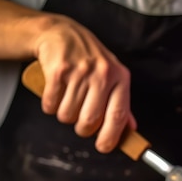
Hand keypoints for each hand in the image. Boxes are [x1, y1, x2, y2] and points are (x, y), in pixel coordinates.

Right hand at [33, 15, 136, 152]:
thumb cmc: (91, 60)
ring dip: (64, 115)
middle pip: (89, 121)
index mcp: (120, 78)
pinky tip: (56, 92)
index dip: (110, 137)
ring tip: (68, 99)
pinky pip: (51, 104)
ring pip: (67, 115)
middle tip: (80, 120)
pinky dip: (50, 104)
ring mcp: (79, 72)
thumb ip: (121, 105)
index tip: (103, 147)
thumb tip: (131, 130)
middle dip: (82, 128)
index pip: (118, 116)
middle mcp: (102, 74)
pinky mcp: (58, 71)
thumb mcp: (113, 77)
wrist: (63, 33)